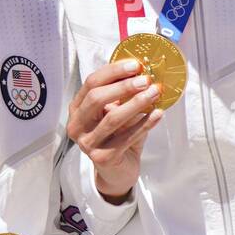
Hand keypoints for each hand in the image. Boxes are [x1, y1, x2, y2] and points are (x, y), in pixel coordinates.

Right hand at [66, 59, 162, 200]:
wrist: (118, 170)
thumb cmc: (118, 135)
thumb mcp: (116, 111)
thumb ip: (121, 93)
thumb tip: (141, 70)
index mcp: (77, 108)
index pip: (91, 83)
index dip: (113, 72)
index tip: (135, 64)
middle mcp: (77, 125)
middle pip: (96, 98)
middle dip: (123, 87)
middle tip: (145, 79)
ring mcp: (87, 143)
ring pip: (112, 118)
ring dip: (136, 103)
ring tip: (154, 93)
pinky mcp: (102, 158)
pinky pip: (126, 138)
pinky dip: (144, 124)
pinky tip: (157, 114)